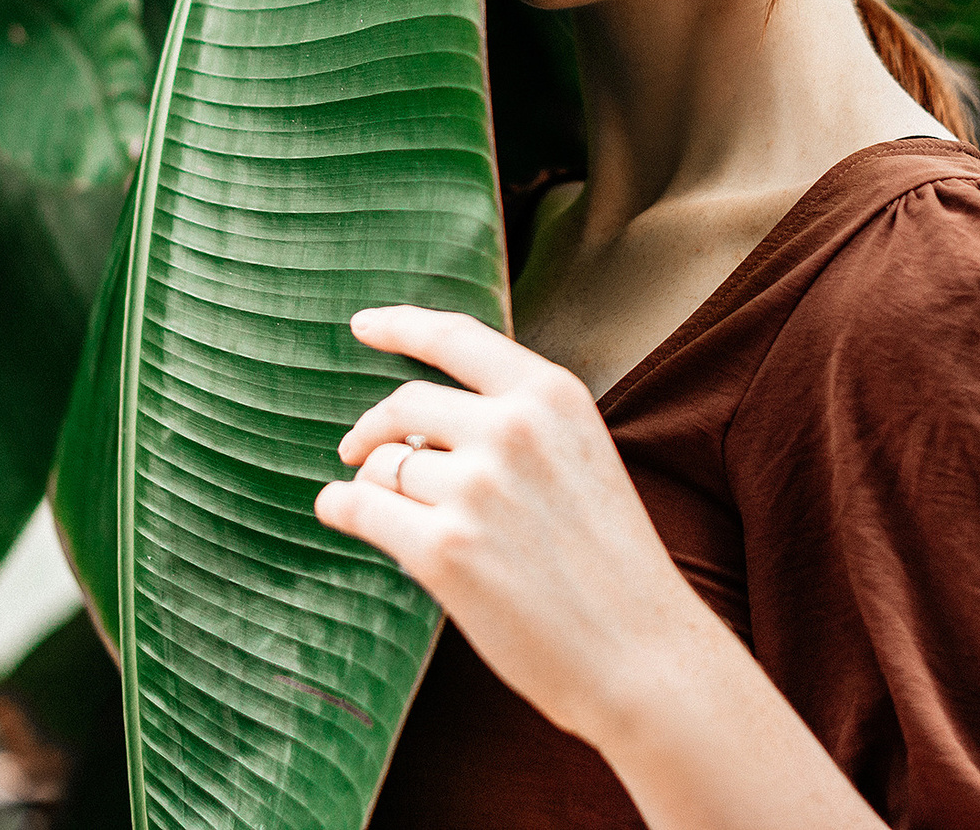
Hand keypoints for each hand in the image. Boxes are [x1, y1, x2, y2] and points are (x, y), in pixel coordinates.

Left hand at [313, 304, 710, 744]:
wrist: (641, 653)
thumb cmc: (608, 563)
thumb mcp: (579, 456)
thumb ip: (514, 423)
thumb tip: (413, 421)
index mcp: (552, 395)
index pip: (456, 337)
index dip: (401, 326)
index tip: (364, 326)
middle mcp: (512, 429)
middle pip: (404, 403)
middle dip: (373, 429)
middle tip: (356, 449)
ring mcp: (476, 488)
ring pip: (382, 464)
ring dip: (374, 485)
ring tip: (398, 516)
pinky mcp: (444, 550)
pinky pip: (358, 508)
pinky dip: (339, 508)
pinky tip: (339, 513)